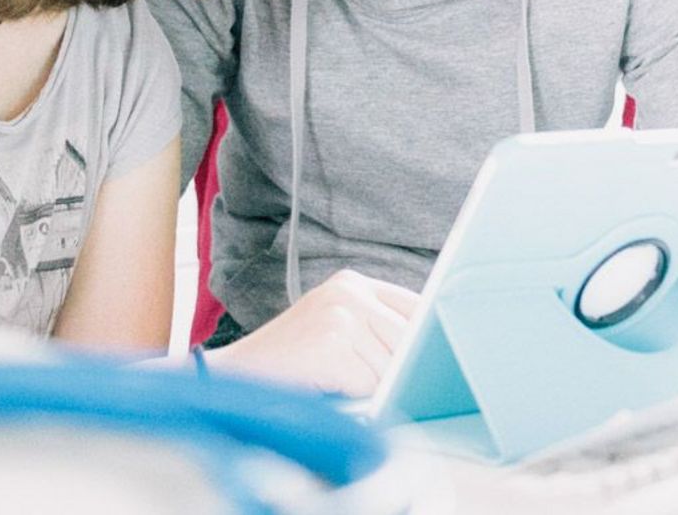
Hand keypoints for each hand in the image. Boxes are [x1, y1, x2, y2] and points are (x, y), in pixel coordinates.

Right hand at [205, 269, 420, 396]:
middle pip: (409, 337)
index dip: (428, 333)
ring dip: (371, 383)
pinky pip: (368, 382)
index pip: (416, 305)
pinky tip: (326, 384)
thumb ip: (376, 326)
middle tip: (368, 376)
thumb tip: (431, 344)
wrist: (237, 375)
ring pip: (391, 364)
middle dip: (399, 365)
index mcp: (352, 282)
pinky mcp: (332, 344)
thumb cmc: (291, 360)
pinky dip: (353, 394)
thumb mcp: (335, 326)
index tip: (440, 351)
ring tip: (335, 377)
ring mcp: (340, 315)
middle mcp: (348, 292)